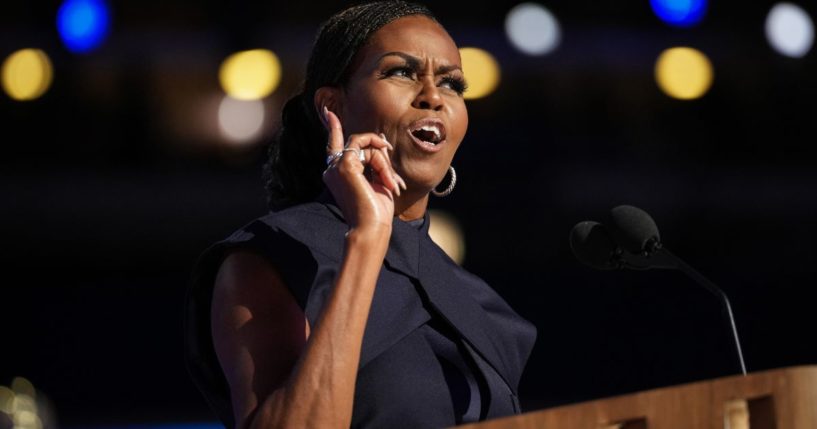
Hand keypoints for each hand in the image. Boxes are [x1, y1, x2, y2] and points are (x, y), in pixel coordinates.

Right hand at [321, 107, 406, 232]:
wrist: (371, 227)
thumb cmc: (376, 210)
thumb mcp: (378, 180)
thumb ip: (377, 159)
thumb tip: (380, 139)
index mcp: (336, 173)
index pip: (334, 144)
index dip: (332, 127)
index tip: (328, 112)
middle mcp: (332, 169)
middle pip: (358, 144)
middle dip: (380, 156)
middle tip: (393, 181)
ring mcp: (336, 166)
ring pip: (363, 144)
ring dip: (383, 162)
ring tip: (390, 184)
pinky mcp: (345, 165)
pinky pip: (366, 148)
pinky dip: (381, 161)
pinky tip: (387, 179)